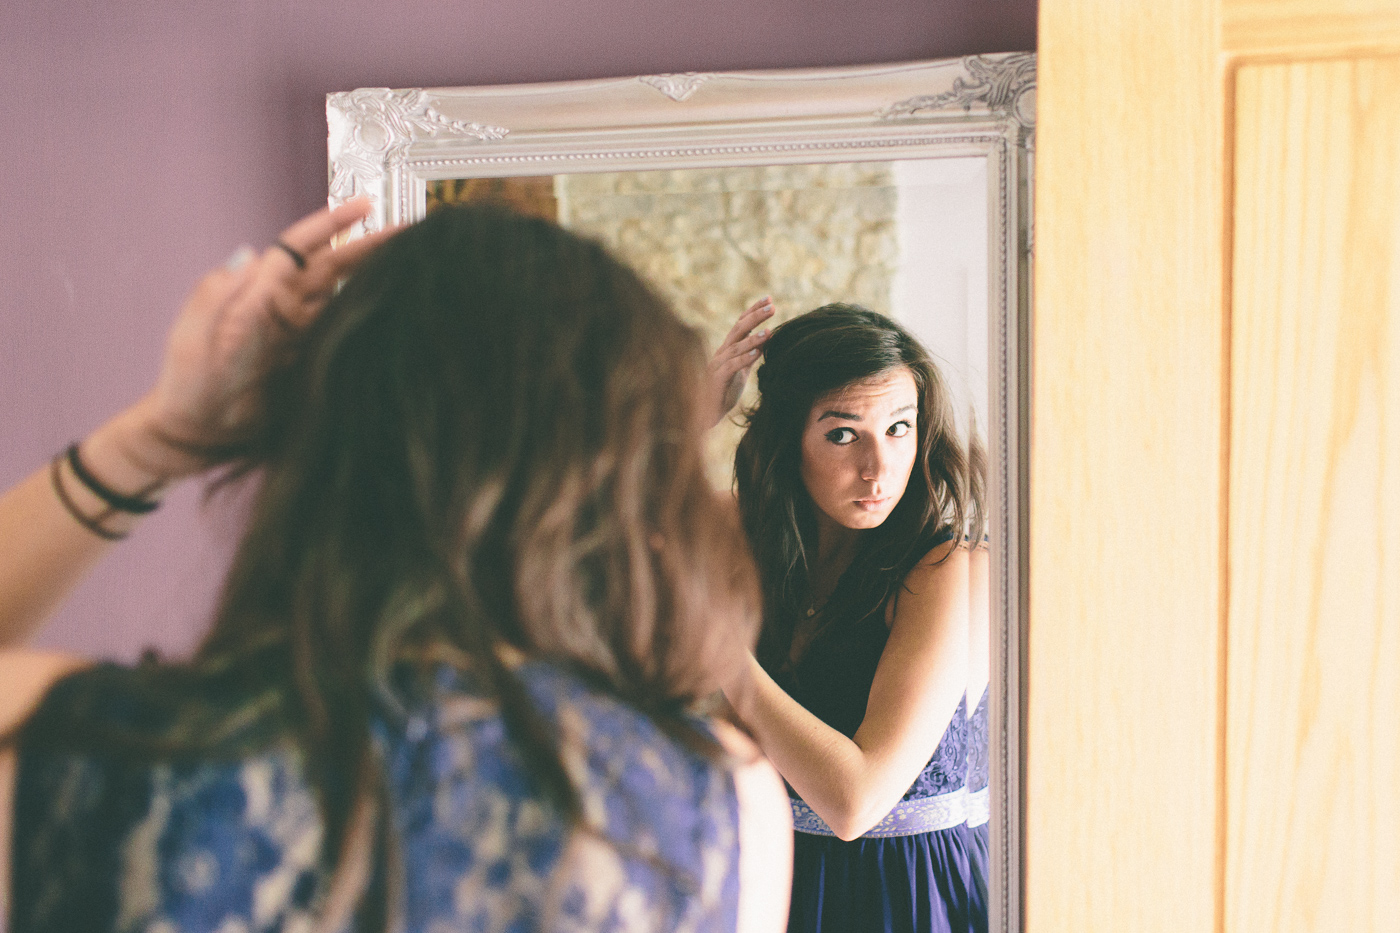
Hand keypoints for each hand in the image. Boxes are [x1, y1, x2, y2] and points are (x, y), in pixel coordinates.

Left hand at [109, 200, 392, 481]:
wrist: (196, 434)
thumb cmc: (190, 384)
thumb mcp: (197, 335)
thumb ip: (221, 294)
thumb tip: (252, 251)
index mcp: (258, 291)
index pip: (302, 247)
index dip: (333, 223)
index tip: (365, 206)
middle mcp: (285, 307)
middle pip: (334, 266)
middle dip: (370, 246)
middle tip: (410, 234)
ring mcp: (302, 334)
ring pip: (345, 296)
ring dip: (376, 279)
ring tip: (412, 266)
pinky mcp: (312, 361)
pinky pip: (345, 333)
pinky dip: (370, 319)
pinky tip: (395, 312)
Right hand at [707, 297, 774, 426]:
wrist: (706, 415)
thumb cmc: (723, 392)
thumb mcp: (741, 371)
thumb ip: (750, 355)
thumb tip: (766, 339)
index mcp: (727, 349)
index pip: (740, 324)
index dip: (753, 310)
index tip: (769, 299)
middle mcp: (721, 353)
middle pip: (738, 329)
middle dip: (755, 316)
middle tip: (772, 307)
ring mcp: (717, 365)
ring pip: (736, 347)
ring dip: (753, 338)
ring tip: (769, 332)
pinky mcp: (717, 380)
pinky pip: (731, 366)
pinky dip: (744, 358)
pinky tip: (757, 353)